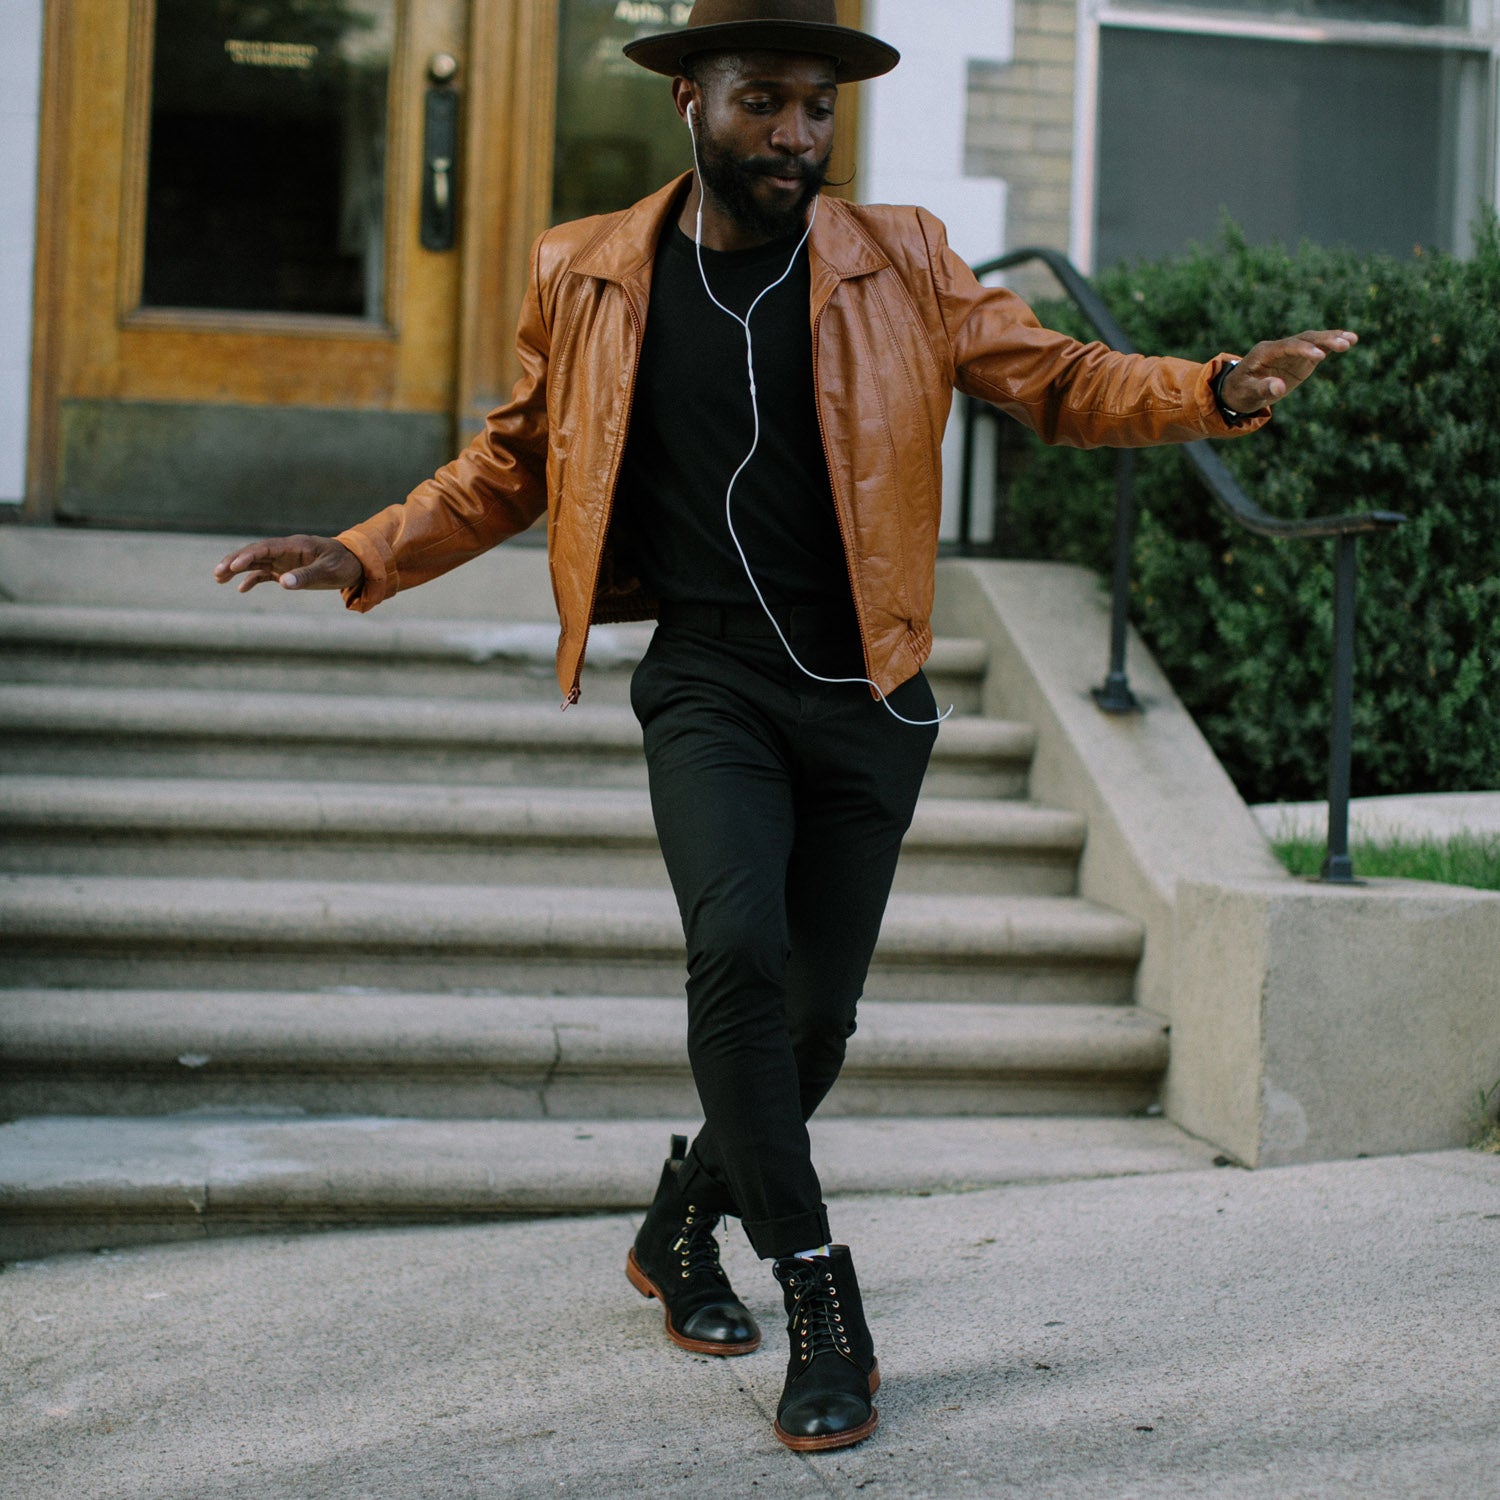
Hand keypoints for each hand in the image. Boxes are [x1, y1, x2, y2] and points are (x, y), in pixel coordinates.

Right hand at [213, 534, 363, 593]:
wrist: (356, 564)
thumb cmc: (344, 564)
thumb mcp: (328, 571)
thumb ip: (306, 576)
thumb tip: (283, 583)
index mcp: (295, 546)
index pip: (266, 548)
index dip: (248, 555)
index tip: (234, 566)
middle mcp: (286, 551)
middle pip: (255, 553)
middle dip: (235, 561)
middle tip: (217, 572)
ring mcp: (285, 560)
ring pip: (256, 562)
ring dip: (237, 569)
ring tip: (218, 578)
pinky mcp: (287, 570)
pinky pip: (265, 573)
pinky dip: (253, 580)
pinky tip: (241, 589)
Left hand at [1220, 329, 1358, 412]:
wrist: (1238, 390)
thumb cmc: (1241, 391)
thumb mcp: (1248, 393)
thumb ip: (1262, 389)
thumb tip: (1278, 388)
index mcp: (1265, 352)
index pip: (1287, 346)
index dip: (1304, 350)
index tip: (1320, 356)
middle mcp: (1280, 347)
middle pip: (1304, 338)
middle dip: (1324, 340)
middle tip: (1344, 343)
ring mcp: (1291, 351)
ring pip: (1313, 340)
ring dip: (1332, 339)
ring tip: (1353, 339)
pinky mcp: (1299, 358)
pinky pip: (1317, 348)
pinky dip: (1331, 345)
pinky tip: (1349, 341)